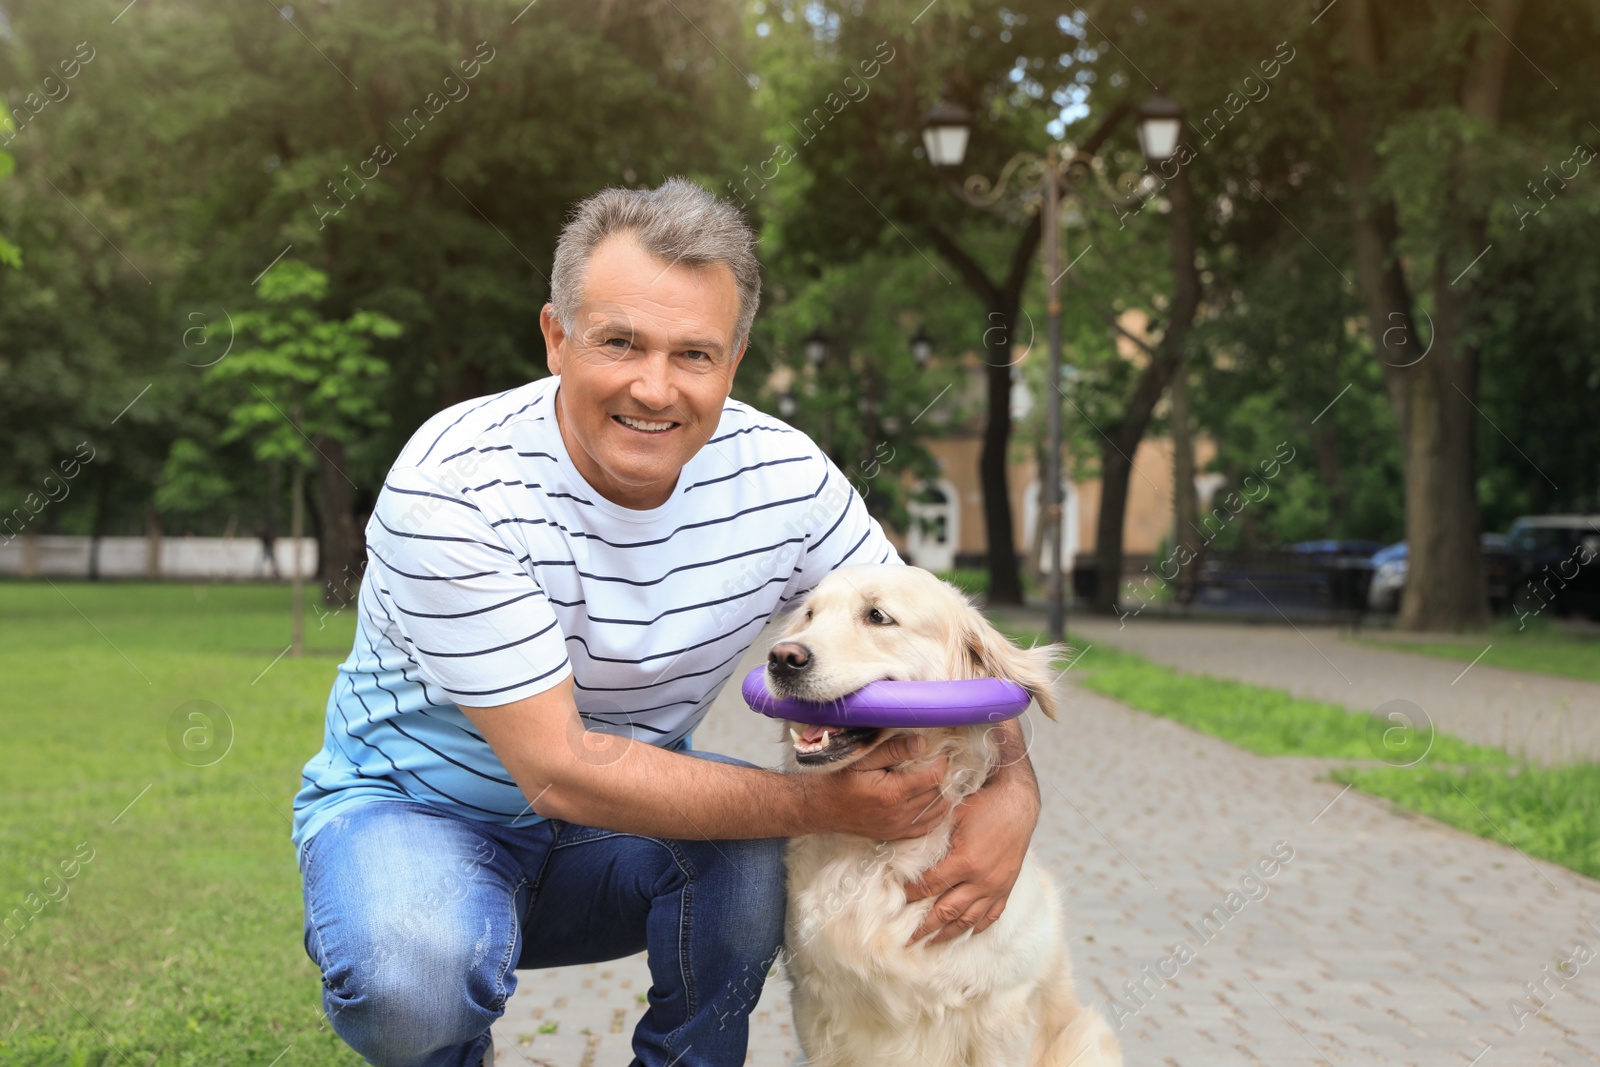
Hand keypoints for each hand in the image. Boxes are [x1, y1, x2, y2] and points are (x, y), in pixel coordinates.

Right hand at [809, 735, 951, 840]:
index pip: (932, 778)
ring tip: (940, 781)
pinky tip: (936, 805)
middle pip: (936, 795)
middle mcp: (898, 814)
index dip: (941, 763)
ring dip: (941, 797)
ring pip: (934, 813)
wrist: (818, 807)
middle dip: (942, 778)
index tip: (942, 752)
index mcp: (892, 793)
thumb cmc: (837, 778)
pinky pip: (923, 829)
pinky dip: (934, 816)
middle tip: (941, 764)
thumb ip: (893, 750)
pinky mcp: (892, 834)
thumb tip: (921, 743)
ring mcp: (896, 827)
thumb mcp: (862, 758)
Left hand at [902, 769, 1038, 944]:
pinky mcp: (1006, 888)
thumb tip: (905, 851)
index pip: (929, 887)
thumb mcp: (952, 815)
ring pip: (968, 919)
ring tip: (932, 943)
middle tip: (908, 940)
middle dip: (925, 927)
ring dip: (948, 934)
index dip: (910, 895)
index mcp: (964, 862)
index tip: (896, 901)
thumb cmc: (982, 805)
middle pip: (946, 911)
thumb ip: (931, 836)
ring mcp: (995, 887)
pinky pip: (992, 915)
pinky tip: (967, 933)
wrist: (1017, 803)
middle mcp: (981, 881)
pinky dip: (978, 927)